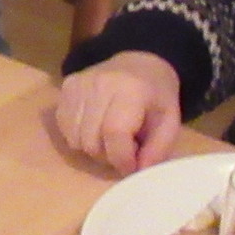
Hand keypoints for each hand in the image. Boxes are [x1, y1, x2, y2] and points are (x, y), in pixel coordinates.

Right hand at [54, 51, 182, 174]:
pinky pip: (64, 127)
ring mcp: (79, 84)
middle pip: (91, 141)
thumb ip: (158, 149)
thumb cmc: (156, 96)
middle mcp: (100, 83)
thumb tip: (137, 172)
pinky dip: (78, 136)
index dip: (121, 159)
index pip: (114, 133)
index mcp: (131, 90)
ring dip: (92, 148)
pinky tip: (94, 127)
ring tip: (109, 139)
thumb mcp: (170, 122)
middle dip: (107, 156)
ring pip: (75, 139)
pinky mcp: (66, 87)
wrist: (139, 62)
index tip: (131, 167)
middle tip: (122, 151)